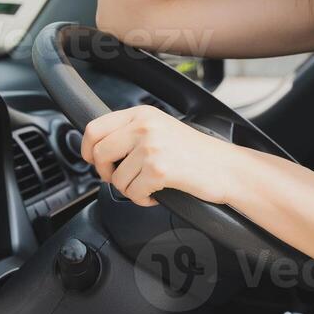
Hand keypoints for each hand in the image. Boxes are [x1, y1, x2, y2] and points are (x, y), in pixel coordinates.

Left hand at [80, 104, 241, 207]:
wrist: (226, 168)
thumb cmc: (196, 153)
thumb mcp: (160, 129)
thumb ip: (131, 132)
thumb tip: (98, 148)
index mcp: (141, 114)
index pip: (94, 128)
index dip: (87, 149)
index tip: (94, 161)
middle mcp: (144, 127)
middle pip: (98, 153)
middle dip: (106, 173)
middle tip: (122, 179)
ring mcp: (151, 147)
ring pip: (115, 178)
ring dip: (129, 189)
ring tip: (148, 186)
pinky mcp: (158, 170)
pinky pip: (132, 193)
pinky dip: (142, 200)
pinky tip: (156, 194)